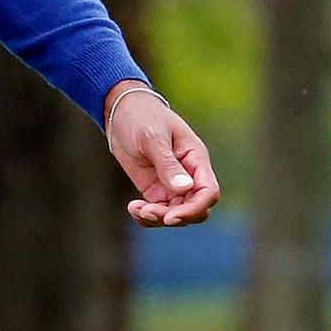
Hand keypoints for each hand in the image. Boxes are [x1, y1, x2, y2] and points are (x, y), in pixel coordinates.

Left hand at [103, 82, 219, 227]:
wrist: (122, 111)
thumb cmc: (142, 117)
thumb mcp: (153, 137)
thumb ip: (168, 163)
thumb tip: (185, 188)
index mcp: (196, 159)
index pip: (209, 192)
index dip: (194, 209)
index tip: (171, 217)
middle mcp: (189, 174)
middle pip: (195, 209)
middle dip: (174, 217)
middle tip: (146, 211)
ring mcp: (173, 184)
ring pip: (177, 214)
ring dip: (158, 218)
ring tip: (136, 209)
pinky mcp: (156, 189)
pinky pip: (159, 211)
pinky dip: (147, 216)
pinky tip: (133, 209)